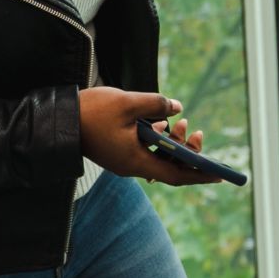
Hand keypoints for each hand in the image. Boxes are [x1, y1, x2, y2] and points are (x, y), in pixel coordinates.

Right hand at [78, 87, 223, 185]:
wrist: (58, 119)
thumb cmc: (91, 113)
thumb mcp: (128, 103)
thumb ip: (156, 104)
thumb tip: (177, 108)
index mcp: (136, 161)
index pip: (176, 175)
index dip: (199, 173)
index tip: (220, 173)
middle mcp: (132, 165)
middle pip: (168, 166)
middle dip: (187, 152)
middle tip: (198, 133)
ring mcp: (124, 158)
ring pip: (157, 156)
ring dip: (172, 143)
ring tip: (184, 124)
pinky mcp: (117, 149)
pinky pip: (144, 149)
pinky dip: (157, 138)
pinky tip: (163, 122)